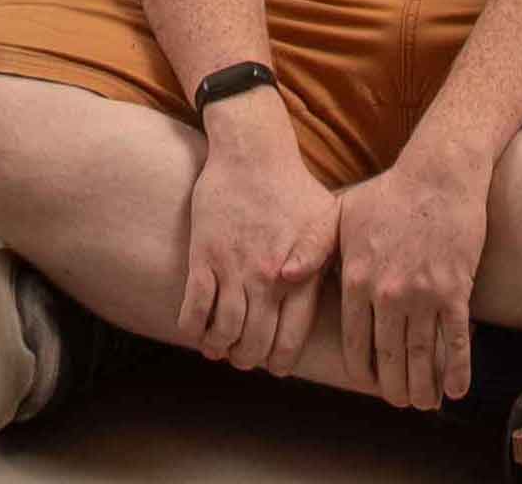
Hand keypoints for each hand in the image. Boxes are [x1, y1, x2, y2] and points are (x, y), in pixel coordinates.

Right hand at [175, 104, 338, 372]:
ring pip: (224, 331)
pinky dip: (194, 329)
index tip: (273, 366)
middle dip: (249, 358)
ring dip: (221, 347)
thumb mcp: (328, 223)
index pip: (290, 338)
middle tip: (245, 358)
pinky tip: (196, 332)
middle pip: (255, 341)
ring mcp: (234, 270)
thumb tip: (302, 291)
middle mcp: (267, 279)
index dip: (279, 360)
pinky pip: (195, 307)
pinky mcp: (204, 256)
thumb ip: (322, 261)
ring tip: (220, 348)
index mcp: (301, 276)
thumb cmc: (294, 188)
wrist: (252, 153)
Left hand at [333, 146, 493, 412]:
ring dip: (423, 385)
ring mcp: (422, 294)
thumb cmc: (387, 192)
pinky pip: (456, 338)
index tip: (369, 383)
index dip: (363, 370)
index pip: (355, 342)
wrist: (438, 172)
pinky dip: (457, 367)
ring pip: (421, 353)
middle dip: (394, 386)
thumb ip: (310, 248)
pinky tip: (455, 390)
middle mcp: (386, 293)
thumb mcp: (338, 214)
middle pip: (388, 355)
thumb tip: (281, 276)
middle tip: (399, 402)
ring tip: (424, 404)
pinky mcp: (454, 289)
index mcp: (355, 279)